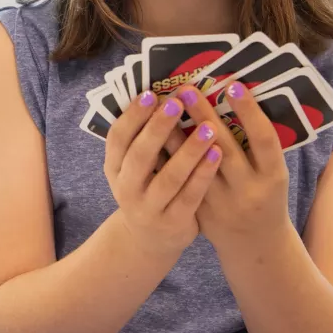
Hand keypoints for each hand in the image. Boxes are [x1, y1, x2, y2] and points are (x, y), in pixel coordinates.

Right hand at [104, 89, 224, 255]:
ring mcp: (149, 208)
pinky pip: (190, 196)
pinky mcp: (173, 222)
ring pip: (169, 177)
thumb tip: (162, 94)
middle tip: (177, 104)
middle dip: (158, 128)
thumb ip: (143, 138)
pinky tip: (217, 153)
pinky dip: (203, 174)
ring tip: (208, 126)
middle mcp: (126, 188)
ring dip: (189, 150)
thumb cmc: (147, 188)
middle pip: (140, 156)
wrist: (148, 239)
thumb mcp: (134, 167)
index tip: (151, 93)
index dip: (133, 116)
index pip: (118, 138)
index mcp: (114, 167)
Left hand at [178, 82, 294, 246]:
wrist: (254, 243)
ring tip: (165, 106)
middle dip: (204, 117)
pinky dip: (167, 157)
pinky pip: (179, 180)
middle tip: (186, 89)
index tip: (232, 85)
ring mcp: (222, 203)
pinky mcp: (200, 211)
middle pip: (224, 148)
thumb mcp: (271, 173)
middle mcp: (248, 189)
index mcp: (273, 176)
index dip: (250, 112)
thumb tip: (232, 99)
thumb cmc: (265, 195)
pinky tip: (154, 136)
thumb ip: (256, 145)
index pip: (264, 139)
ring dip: (177, 135)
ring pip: (194, 166)